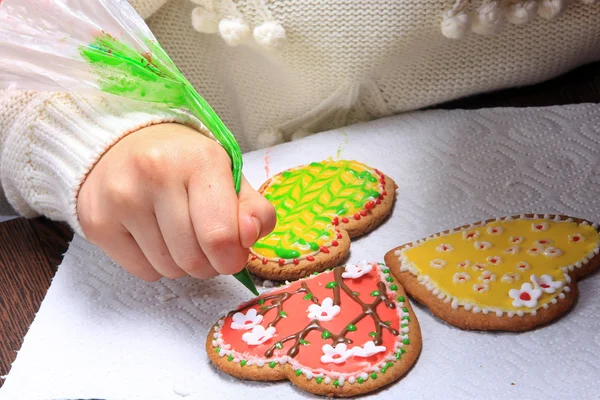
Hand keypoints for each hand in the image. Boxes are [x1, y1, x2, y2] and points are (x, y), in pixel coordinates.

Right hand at [77, 123, 275, 280]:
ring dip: (182, 264)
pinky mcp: (96, 221)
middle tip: (205, 243)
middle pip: (194, 259)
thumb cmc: (183, 163)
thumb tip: (250, 236)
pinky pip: (142, 272)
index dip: (233, 257)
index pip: (221, 236)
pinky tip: (153, 237)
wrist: (121, 144)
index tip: (232, 252)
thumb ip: (254, 209)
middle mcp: (155, 174)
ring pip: (168, 269)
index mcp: (199, 159)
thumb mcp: (228, 175)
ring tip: (179, 236)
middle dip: (209, 263)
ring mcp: (120, 198)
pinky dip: (156, 265)